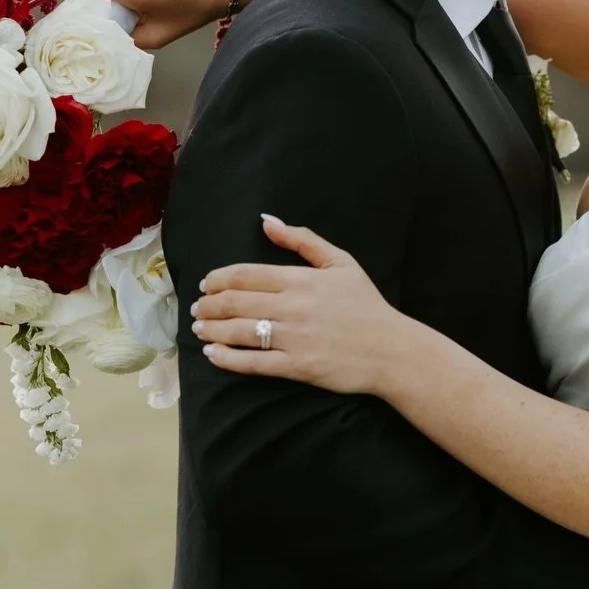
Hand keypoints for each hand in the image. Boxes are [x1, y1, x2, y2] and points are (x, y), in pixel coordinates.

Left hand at [191, 215, 417, 393]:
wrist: (391, 350)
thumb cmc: (365, 304)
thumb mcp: (341, 262)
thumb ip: (303, 240)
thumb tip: (267, 221)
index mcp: (301, 279)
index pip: (244, 274)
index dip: (217, 279)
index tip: (206, 284)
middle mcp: (293, 307)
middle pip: (234, 302)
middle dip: (207, 304)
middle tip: (197, 307)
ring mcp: (294, 339)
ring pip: (238, 331)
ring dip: (211, 329)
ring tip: (200, 327)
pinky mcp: (297, 367)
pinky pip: (252, 363)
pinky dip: (226, 358)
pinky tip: (213, 353)